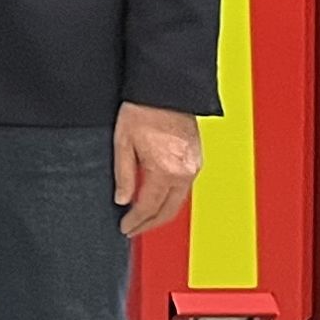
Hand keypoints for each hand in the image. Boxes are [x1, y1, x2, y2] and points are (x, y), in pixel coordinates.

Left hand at [115, 103, 203, 239]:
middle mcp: (184, 171)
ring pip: (180, 201)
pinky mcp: (196, 159)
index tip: (125, 227)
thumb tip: (122, 199)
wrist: (165, 91)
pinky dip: (172, 198)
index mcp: (165, 169)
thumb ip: (123, 174)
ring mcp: (194, 166)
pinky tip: (159, 198)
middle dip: (150, 224)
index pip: (149, 207)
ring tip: (143, 218)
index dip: (136, 221)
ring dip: (162, 213)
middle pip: (169, 210)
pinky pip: (185, 187)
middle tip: (133, 229)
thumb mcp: (122, 142)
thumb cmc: (142, 110)